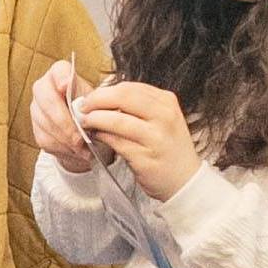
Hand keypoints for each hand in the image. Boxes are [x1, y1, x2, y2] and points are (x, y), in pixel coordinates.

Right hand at [30, 61, 98, 172]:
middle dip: (64, 121)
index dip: (61, 78)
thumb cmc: (93, 112)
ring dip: (65, 139)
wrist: (85, 131)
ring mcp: (37, 108)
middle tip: (79, 137)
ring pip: (45, 123)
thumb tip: (91, 113)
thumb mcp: (99, 104)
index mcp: (61, 75)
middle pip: (47, 100)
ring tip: (82, 148)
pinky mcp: (35, 129)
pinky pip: (45, 139)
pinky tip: (75, 151)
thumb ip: (96, 105)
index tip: (65, 87)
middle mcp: (44, 88)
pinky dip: (62, 148)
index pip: (59, 70)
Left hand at [77, 77, 202, 201]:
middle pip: (122, 97)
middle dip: (97, 101)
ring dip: (95, 119)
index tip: (92, 97)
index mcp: (167, 102)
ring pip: (116, 120)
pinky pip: (115, 142)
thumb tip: (103, 98)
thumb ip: (137, 107)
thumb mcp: (161, 120)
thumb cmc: (168, 148)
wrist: (185, 180)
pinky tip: (96, 137)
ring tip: (86, 122)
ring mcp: (156, 138)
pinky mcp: (145, 158)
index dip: (105, 91)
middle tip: (83, 108)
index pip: (129, 87)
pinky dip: (101, 137)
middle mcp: (164, 117)